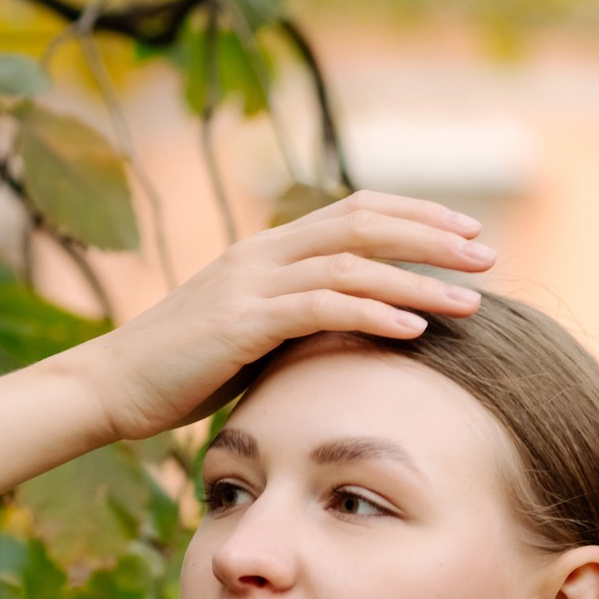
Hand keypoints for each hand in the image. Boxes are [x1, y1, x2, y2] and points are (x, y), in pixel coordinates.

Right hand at [72, 189, 497, 442]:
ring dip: (418, 278)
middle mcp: (262, 252)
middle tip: (487, 254)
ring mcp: (250, 283)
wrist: (111, 386)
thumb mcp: (248, 338)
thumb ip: (295, 322)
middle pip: (364, 223)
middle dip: (433, 237)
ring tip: (471, 298)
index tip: (466, 234)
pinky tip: (413, 327)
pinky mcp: (241, 322)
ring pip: (352, 263)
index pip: (354, 211)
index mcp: (266, 249)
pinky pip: (320, 308)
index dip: (416, 215)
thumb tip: (349, 332)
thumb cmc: (178, 373)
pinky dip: (373, 313)